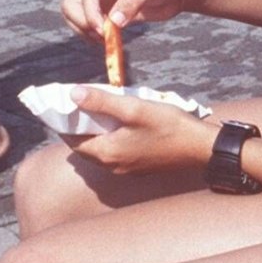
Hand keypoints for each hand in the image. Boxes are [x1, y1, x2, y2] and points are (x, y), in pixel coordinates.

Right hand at [62, 0, 190, 44]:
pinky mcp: (106, 10)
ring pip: (75, 15)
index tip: (105, 32)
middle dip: (83, 23)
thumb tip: (113, 22)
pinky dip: (93, 35)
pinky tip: (109, 40)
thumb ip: (132, 3)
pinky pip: (89, 24)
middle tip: (103, 37)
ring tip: (106, 40)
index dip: (91, 16)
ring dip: (84, 31)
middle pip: (71, 5)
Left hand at [63, 87, 214, 174]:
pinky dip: (108, 138)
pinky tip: (117, 123)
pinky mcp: (137, 166)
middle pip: (84, 147)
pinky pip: (113, 152)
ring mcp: (126, 169)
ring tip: (96, 110)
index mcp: (107, 153)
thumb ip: (101, 102)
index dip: (64, 123)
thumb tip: (72, 94)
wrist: (201, 148)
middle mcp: (112, 166)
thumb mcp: (134, 108)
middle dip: (77, 127)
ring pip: (99, 150)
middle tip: (76, 104)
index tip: (60, 105)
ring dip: (94, 132)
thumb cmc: (169, 126)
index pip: (72, 141)